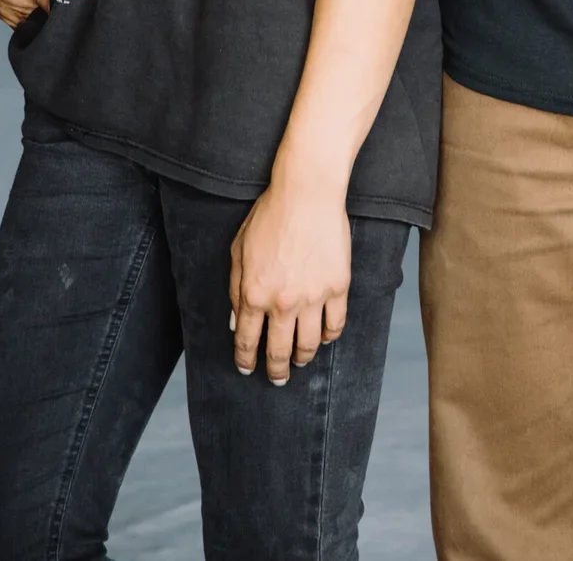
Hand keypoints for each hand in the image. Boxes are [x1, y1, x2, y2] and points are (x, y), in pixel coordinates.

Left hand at [229, 179, 350, 383]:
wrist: (307, 193)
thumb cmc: (270, 215)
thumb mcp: (239, 248)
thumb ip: (235, 287)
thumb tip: (234, 320)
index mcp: (254, 293)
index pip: (247, 340)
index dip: (246, 359)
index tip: (247, 369)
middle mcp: (282, 302)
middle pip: (278, 351)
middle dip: (275, 370)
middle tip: (277, 378)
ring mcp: (312, 297)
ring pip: (308, 345)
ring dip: (303, 358)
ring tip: (301, 360)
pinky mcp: (337, 287)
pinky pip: (335, 324)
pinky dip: (329, 336)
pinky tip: (325, 337)